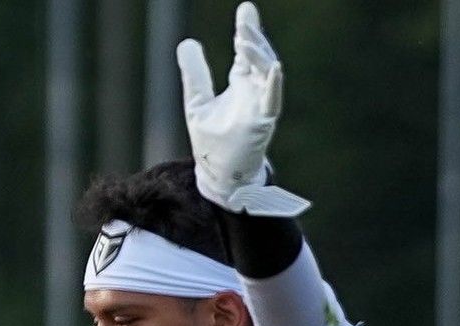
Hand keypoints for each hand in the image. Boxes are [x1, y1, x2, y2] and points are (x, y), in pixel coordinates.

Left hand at [176, 2, 309, 216]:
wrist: (217, 175)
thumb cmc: (212, 142)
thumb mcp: (197, 101)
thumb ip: (195, 74)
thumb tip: (187, 42)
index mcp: (240, 84)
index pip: (246, 52)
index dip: (246, 30)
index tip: (246, 9)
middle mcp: (253, 92)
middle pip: (258, 57)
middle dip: (254, 37)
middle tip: (245, 20)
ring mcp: (260, 106)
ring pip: (266, 74)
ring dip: (258, 56)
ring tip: (245, 40)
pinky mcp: (262, 123)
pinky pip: (272, 101)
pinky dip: (273, 84)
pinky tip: (273, 68)